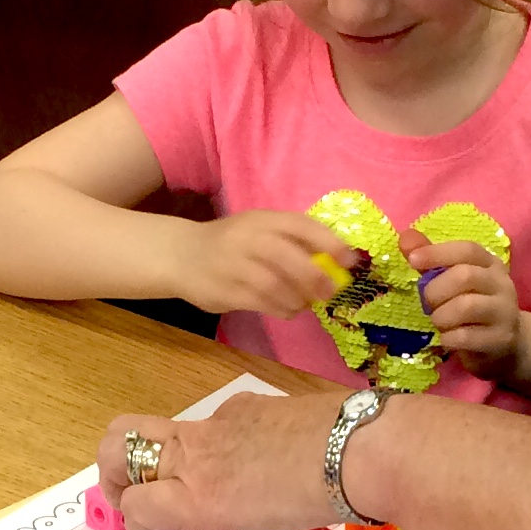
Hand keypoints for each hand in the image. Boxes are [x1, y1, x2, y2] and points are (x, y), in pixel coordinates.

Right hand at [93, 392, 345, 529]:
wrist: (362, 447)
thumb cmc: (315, 499)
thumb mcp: (247, 524)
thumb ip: (200, 515)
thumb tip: (175, 511)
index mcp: (198, 495)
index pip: (130, 504)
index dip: (136, 520)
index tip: (159, 528)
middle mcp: (197, 454)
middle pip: (116, 445)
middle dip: (111, 472)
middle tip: (132, 494)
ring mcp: (218, 423)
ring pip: (163, 434)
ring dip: (167, 460)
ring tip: (213, 485)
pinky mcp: (245, 404)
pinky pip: (212, 425)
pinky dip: (219, 446)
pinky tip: (261, 463)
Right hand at [184, 213, 363, 317]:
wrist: (180, 255)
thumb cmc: (232, 243)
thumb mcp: (259, 230)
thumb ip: (293, 241)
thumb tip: (337, 263)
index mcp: (261, 219)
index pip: (299, 225)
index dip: (329, 242)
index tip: (349, 261)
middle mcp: (245, 238)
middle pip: (286, 257)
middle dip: (314, 277)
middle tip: (329, 292)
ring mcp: (231, 265)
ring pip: (273, 286)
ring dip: (298, 299)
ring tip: (304, 304)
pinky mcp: (222, 291)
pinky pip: (259, 303)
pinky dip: (281, 309)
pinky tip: (288, 310)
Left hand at [404, 227, 521, 377]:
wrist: (505, 344)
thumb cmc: (472, 307)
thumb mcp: (453, 281)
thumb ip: (432, 260)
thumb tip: (406, 237)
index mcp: (489, 264)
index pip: (467, 250)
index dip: (437, 252)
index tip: (412, 260)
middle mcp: (501, 284)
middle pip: (465, 276)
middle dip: (436, 291)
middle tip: (428, 304)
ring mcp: (505, 311)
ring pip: (467, 306)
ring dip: (441, 316)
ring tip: (439, 323)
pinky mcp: (502, 338)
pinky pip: (467, 336)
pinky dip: (449, 338)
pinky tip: (447, 340)